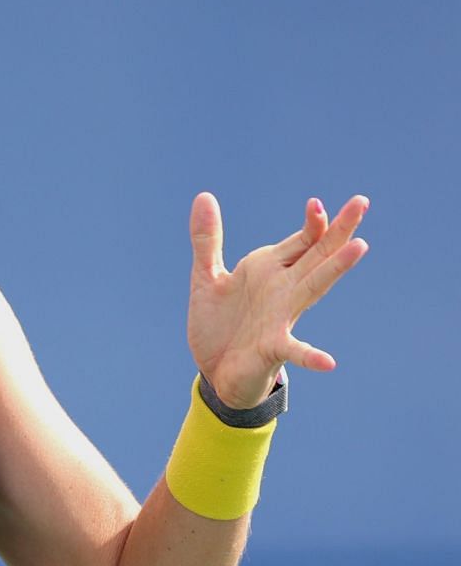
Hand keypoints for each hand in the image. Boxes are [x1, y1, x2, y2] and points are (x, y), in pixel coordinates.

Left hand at [187, 192, 369, 408]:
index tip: (315, 203)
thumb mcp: (206, 277)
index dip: (311, 222)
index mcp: (270, 269)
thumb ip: (207, 239)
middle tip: (361, 201)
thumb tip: (204, 195)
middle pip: (317, 254)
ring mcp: (281, 317)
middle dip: (338, 230)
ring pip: (313, 287)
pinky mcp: (272, 348)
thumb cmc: (219, 323)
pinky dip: (311, 356)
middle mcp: (283, 289)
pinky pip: (294, 351)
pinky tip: (328, 362)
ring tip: (359, 247)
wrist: (215, 371)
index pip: (301, 240)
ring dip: (334, 268)